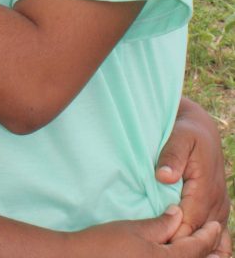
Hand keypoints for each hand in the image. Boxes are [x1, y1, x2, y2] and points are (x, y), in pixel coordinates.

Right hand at [68, 207, 221, 257]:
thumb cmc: (106, 243)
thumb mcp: (135, 229)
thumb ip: (161, 224)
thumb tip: (178, 214)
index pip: (195, 249)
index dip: (207, 237)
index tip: (216, 226)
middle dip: (210, 255)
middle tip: (221, 245)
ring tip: (209, 253)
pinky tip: (178, 256)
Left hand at [156, 97, 230, 256]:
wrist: (202, 129)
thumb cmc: (186, 132)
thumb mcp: (179, 137)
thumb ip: (171, 157)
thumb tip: (163, 176)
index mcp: (205, 191)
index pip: (187, 226)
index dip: (171, 237)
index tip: (153, 240)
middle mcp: (216, 204)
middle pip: (198, 238)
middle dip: (179, 245)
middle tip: (157, 247)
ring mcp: (220, 209)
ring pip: (211, 241)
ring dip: (194, 248)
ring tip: (172, 252)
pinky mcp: (218, 210)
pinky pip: (217, 235)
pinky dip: (207, 246)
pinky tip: (194, 251)